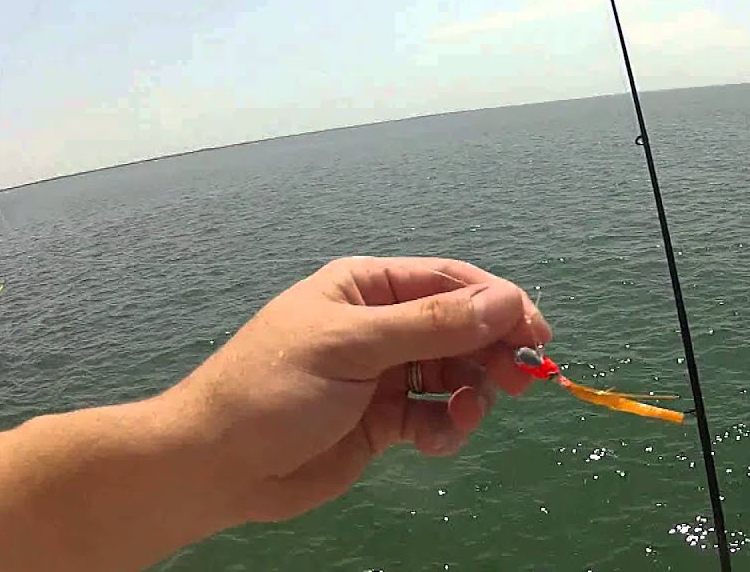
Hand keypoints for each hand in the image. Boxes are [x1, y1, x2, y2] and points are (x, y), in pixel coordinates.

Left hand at [171, 256, 551, 523]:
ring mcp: (384, 374)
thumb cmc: (273, 389)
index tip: (533, 331)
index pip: (449, 282)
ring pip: (454, 375)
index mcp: (367, 287)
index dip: (497, 303)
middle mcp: (381, 325)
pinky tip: (437, 439)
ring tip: (472, 413)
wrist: (216, 466)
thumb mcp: (352, 347)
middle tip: (523, 378)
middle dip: (492, 351)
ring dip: (473, 393)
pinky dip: (447, 427)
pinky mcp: (383, 421)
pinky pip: (435, 416)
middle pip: (460, 328)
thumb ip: (431, 327)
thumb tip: (506, 302)